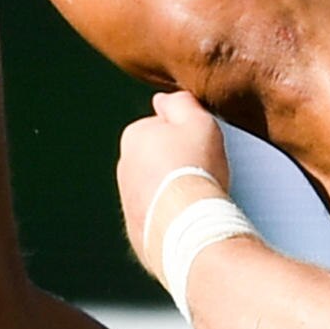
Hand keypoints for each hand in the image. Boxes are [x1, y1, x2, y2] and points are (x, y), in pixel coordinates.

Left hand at [117, 90, 232, 272]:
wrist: (188, 226)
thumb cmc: (195, 170)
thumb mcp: (198, 121)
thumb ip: (181, 103)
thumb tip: (164, 99)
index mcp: (134, 136)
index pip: (162, 126)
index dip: (188, 134)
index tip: (202, 146)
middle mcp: (124, 167)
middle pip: (158, 158)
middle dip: (179, 163)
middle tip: (204, 171)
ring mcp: (128, 201)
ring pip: (158, 188)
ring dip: (176, 190)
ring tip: (200, 197)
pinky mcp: (137, 229)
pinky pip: (159, 217)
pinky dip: (173, 216)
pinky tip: (192, 218)